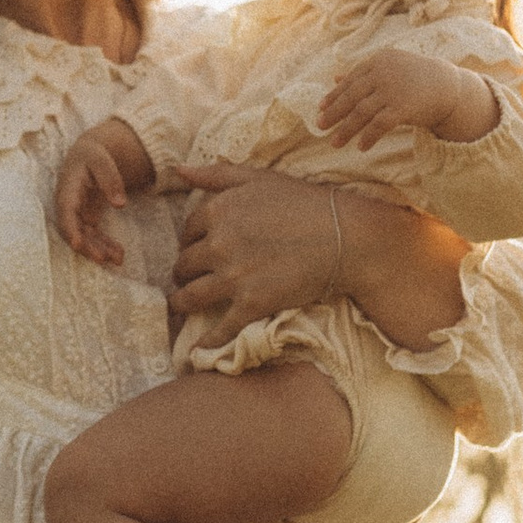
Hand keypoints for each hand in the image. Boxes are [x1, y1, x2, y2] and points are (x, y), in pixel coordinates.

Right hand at [54, 130, 134, 265]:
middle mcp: (68, 206)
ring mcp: (76, 214)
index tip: (77, 244)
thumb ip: (110, 179)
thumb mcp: (101, 160)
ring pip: (84, 237)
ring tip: (118, 259)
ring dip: (99, 250)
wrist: (88, 155)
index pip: (66, 212)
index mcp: (67, 190)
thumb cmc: (93, 155)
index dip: (70, 229)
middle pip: (73, 231)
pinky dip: (105, 246)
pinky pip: (93, 236)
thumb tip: (120, 204)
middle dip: (87, 246)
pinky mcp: (85, 219)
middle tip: (104, 259)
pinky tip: (119, 254)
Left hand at [162, 163, 340, 338]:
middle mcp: (219, 244)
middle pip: (184, 264)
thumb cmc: (305, 203)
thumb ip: (216, 174)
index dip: (191, 240)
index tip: (197, 249)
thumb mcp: (259, 178)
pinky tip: (196, 352)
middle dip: (184, 272)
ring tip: (180, 306)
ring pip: (190, 297)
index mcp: (218, 211)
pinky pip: (220, 328)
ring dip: (181, 303)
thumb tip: (178, 170)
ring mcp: (234, 277)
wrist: (345, 236)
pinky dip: (206, 342)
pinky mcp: (252, 304)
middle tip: (189, 278)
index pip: (187, 231)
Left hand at [316, 44, 487, 147]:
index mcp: (378, 61)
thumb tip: (335, 78)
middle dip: (334, 113)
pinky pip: (379, 125)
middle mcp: (383, 72)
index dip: (334, 95)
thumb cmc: (415, 79)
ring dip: (346, 130)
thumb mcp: (389, 70)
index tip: (321, 109)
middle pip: (351, 96)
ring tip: (334, 143)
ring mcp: (392, 89)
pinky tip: (361, 147)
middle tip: (320, 126)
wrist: (448, 86)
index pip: (350, 80)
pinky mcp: (403, 107)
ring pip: (361, 112)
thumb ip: (363, 74)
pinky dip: (368, 137)